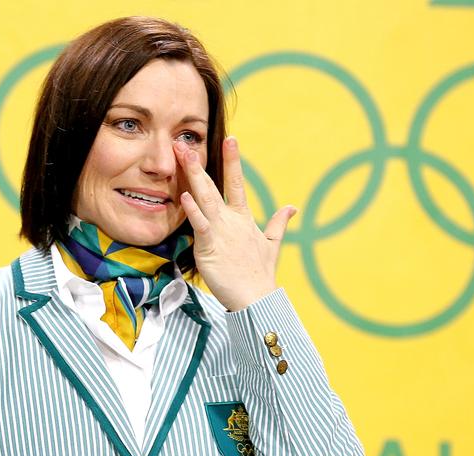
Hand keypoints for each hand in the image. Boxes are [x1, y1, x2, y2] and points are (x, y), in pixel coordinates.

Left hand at [175, 137, 296, 310]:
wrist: (256, 297)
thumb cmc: (260, 273)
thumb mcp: (272, 244)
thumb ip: (279, 223)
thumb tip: (292, 207)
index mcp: (243, 218)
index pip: (237, 183)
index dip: (234, 160)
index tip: (231, 140)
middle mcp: (231, 220)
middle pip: (214, 185)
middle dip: (198, 164)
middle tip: (182, 144)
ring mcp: (220, 232)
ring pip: (204, 199)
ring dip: (192, 177)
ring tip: (181, 157)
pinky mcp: (209, 247)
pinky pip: (200, 225)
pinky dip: (193, 211)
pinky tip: (184, 196)